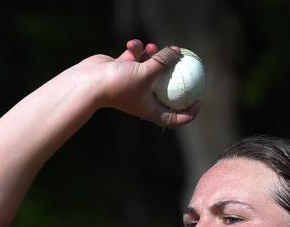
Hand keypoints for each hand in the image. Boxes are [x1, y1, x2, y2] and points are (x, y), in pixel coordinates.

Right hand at [81, 39, 199, 127]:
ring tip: (153, 47)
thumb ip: (164, 62)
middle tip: (185, 63)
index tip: (199, 101)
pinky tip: (132, 45)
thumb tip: (178, 52)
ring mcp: (133, 84)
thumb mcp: (146, 72)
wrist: (90, 81)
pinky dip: (136, 50)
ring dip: (154, 56)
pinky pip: (136, 58)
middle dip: (174, 76)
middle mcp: (142, 99)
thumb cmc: (119, 83)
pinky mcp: (124, 71)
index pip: (174, 119)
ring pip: (151, 69)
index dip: (189, 114)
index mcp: (150, 110)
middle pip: (166, 91)